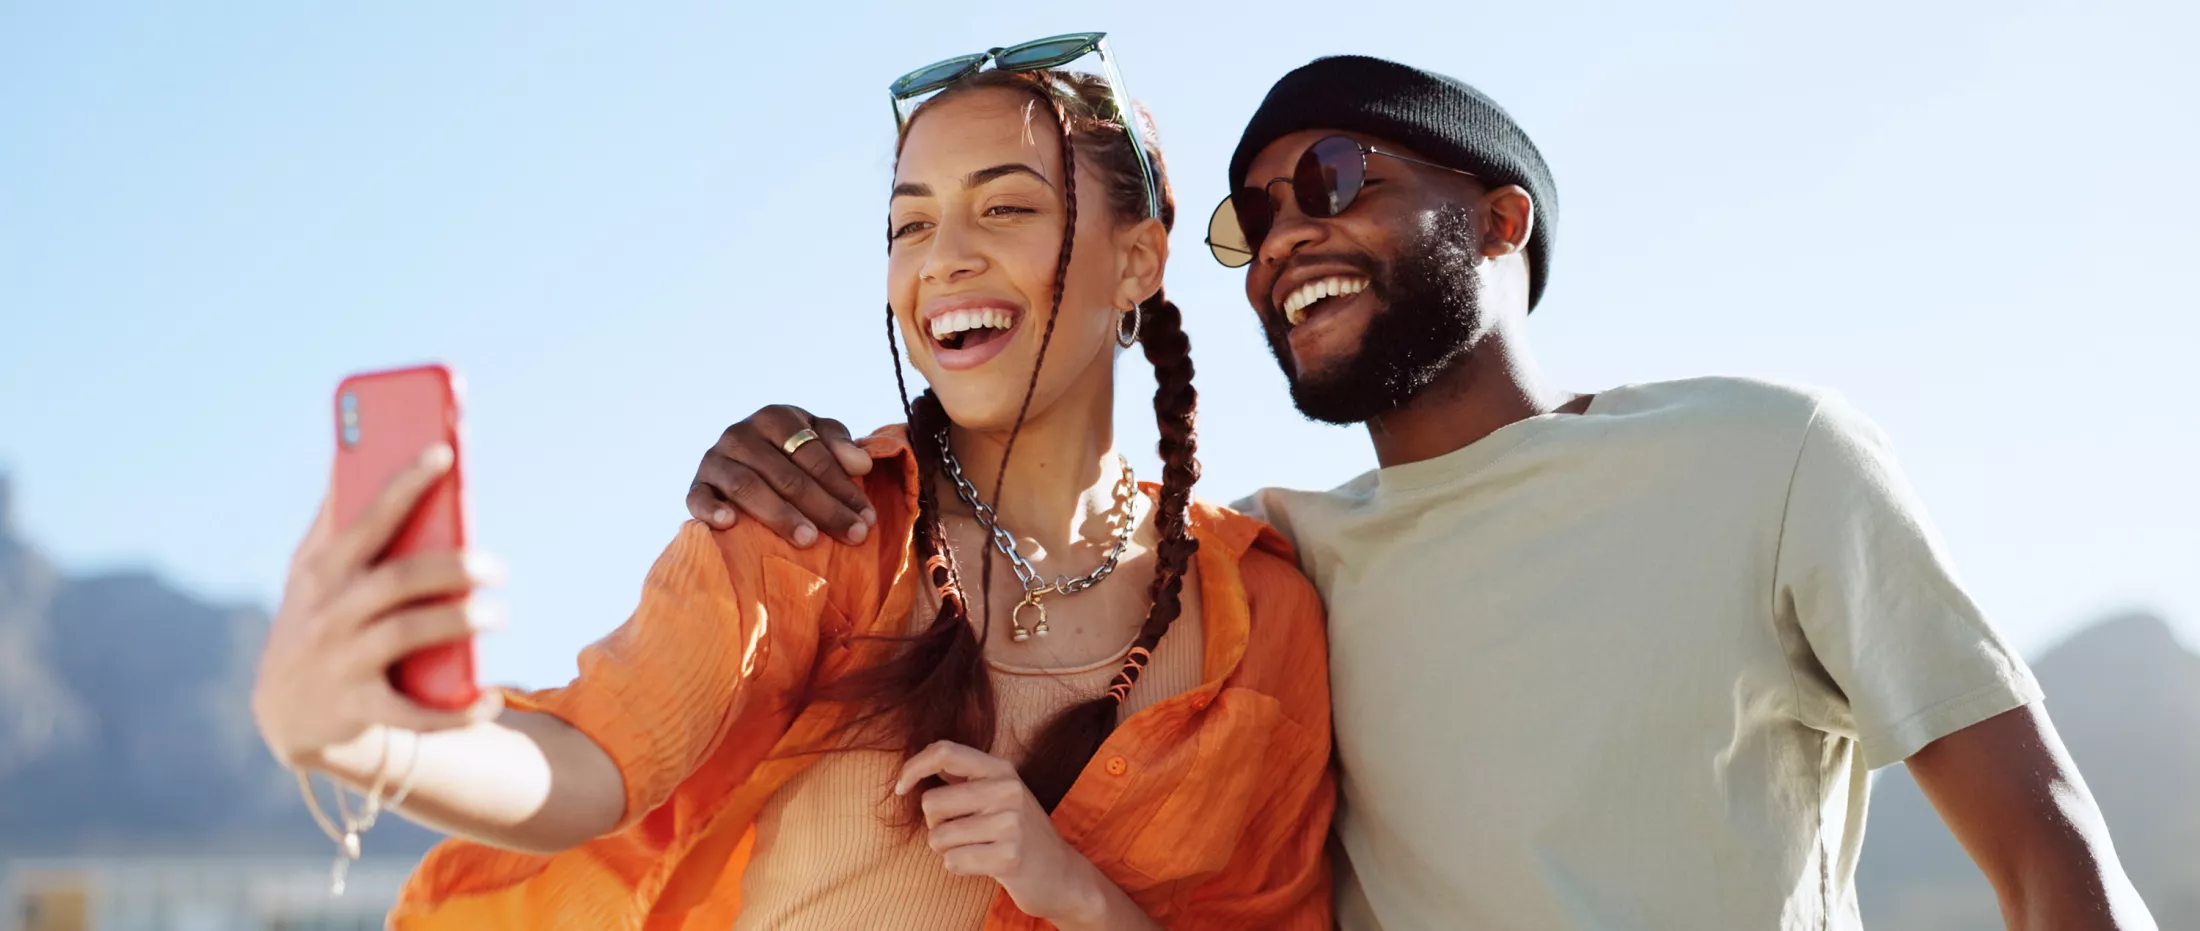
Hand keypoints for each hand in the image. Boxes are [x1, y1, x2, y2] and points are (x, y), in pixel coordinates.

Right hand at [253, 444, 504, 770]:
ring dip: (461, 622)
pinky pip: (411, 712)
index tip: (444, 453)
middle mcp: (330, 612)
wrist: (283, 713)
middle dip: (454, 567)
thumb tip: (352, 449)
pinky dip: (454, 711)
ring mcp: (341, 661)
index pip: (368, 519)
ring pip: (407, 633)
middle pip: (399, 579)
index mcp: (323, 570)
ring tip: (498, 615)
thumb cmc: (315, 619)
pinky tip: (489, 698)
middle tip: (497, 568)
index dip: (405, 484)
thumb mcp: (311, 571)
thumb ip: (335, 518)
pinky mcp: (358, 708)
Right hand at [685, 404, 875, 546]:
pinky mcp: (697, 485)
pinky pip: (699, 498)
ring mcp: (715, 459)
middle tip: (852, 536)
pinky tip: (730, 524)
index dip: (844, 488)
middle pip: (787, 476)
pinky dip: (712, 510)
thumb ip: (840, 446)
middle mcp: (741, 433)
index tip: (867, 519)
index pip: (814, 455)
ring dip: (781, 515)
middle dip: (825, 508)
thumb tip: (861, 464)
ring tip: (809, 539)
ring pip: (749, 487)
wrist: (743, 463)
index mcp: (775, 418)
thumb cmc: (791, 453)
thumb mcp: (819, 439)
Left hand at [896, 741, 1115, 925]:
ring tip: (975, 848)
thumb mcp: (999, 792)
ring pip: (937, 837)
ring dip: (947, 849)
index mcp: (1000, 768)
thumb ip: (964, 776)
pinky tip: (983, 864)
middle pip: (931, 803)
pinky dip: (959, 867)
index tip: (901, 789)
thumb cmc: (1018, 832)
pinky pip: (952, 862)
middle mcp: (1007, 789)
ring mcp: (1010, 823)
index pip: (944, 752)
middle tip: (962, 832)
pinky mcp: (1009, 857)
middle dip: (935, 824)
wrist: (1059, 873)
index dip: (913, 768)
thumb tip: (920, 764)